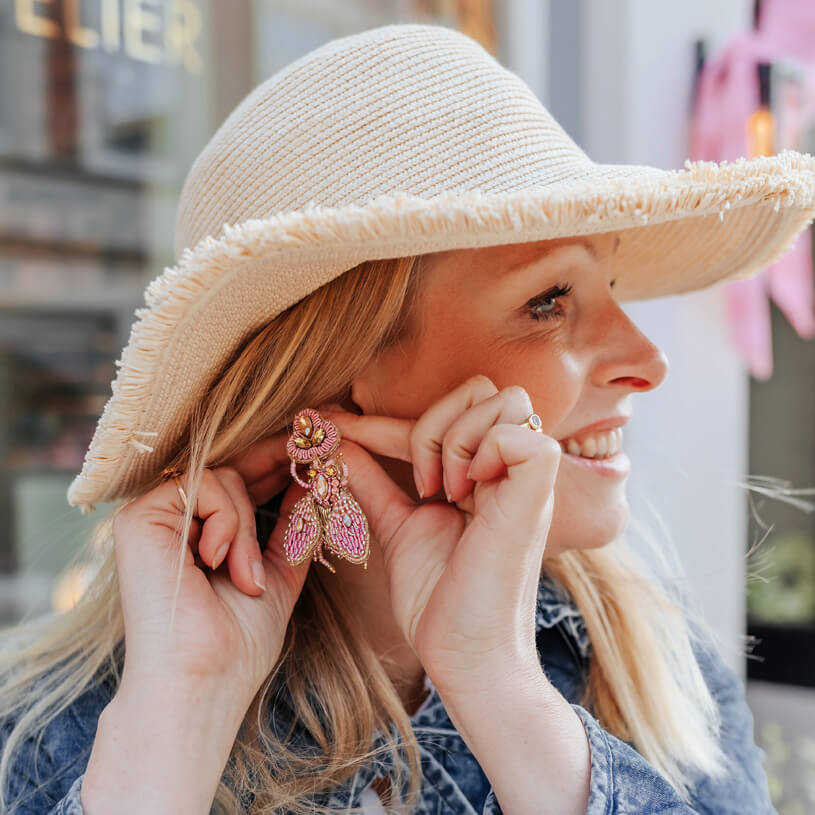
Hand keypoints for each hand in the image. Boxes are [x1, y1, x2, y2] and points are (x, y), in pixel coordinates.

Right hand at [112, 442, 311, 703]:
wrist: (202, 683)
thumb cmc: (236, 643)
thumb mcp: (276, 574)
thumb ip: (291, 528)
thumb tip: (313, 483)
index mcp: (194, 533)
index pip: (237, 483)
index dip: (275, 467)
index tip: (313, 457)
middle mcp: (168, 520)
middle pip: (230, 471)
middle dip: (275, 468)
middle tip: (315, 459)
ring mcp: (150, 517)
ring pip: (224, 479)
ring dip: (247, 527)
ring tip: (246, 578)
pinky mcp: (139, 519)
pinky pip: (205, 488)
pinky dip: (227, 525)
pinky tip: (219, 565)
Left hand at [320, 374, 560, 696]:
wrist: (463, 654)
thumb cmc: (439, 598)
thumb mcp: (399, 525)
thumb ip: (373, 482)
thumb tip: (337, 443)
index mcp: (486, 473)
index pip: (442, 415)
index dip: (382, 419)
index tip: (330, 425)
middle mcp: (512, 469)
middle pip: (485, 388)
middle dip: (435, 421)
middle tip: (420, 482)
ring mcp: (529, 480)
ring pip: (505, 399)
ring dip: (455, 436)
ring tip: (440, 490)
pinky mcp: (538, 496)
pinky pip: (522, 435)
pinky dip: (482, 451)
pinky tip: (463, 493)